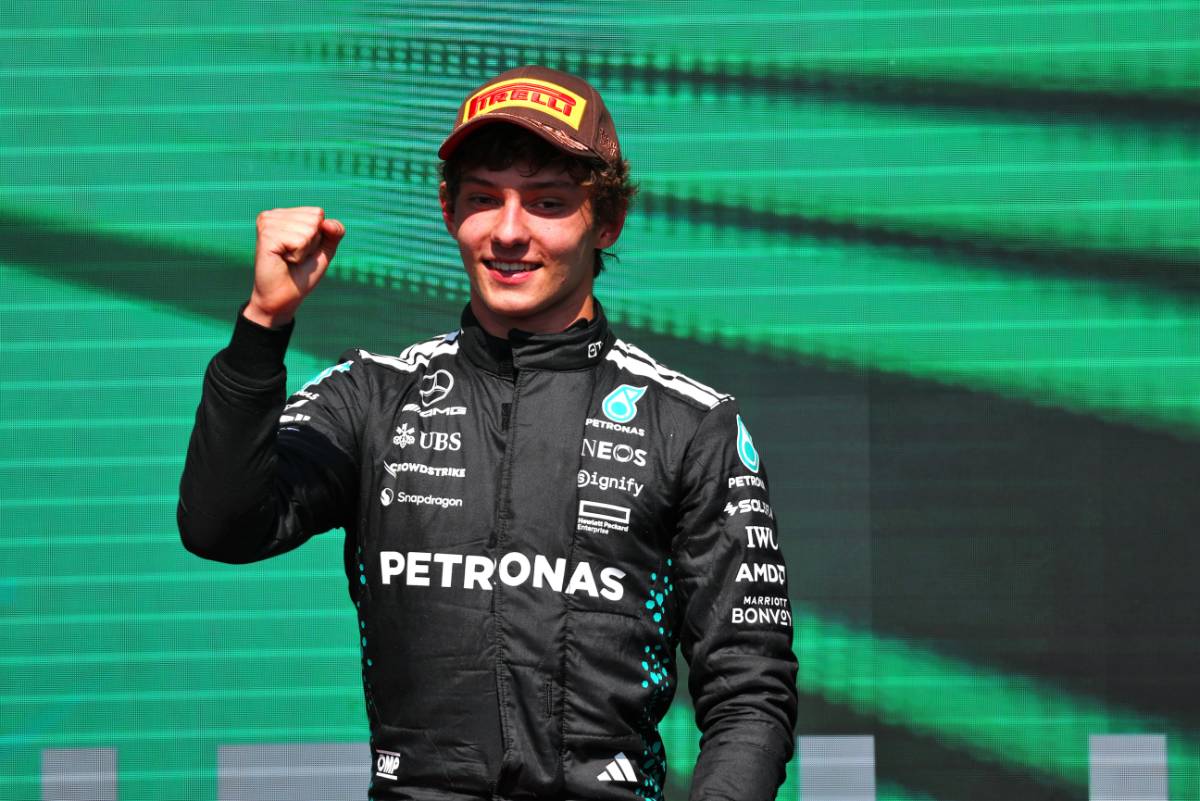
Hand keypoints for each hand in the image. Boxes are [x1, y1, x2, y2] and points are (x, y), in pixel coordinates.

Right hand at [244, 207, 344, 327]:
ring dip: (304, 250)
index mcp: (284, 214)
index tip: (301, 250)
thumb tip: (326, 222)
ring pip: (309, 230)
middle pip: (315, 220)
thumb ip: (334, 232)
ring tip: (288, 259)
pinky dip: (298, 256)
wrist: (283, 298)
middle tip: (294, 256)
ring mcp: (267, 223)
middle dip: (311, 243)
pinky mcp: (266, 235)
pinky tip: (283, 260)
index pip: (318, 213)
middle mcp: (272, 215)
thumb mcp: (324, 250)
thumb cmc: (302, 274)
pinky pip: (300, 240)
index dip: (318, 237)